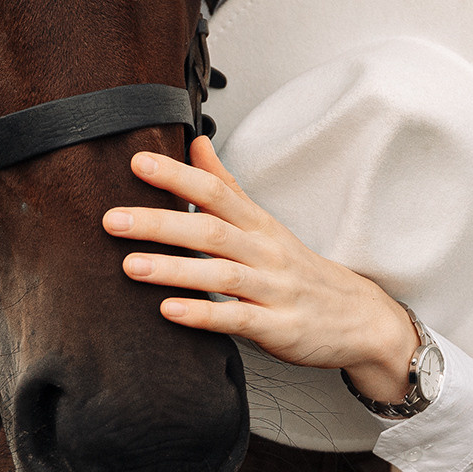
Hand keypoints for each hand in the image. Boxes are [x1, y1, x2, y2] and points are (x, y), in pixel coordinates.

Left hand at [105, 137, 420, 401]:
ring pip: (222, 274)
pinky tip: (170, 311)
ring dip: (174, 269)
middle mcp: (266, 252)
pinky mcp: (279, 328)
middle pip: (211, 229)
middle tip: (113, 218)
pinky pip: (238, 319)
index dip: (177, 176)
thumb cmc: (299, 269)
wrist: (359, 317)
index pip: (215, 191)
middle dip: (161, 222)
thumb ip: (227, 186)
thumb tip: (196, 142)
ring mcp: (274, 290)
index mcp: (259, 224)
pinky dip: (204, 314)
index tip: (137, 163)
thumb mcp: (265, 223)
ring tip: (130, 265)